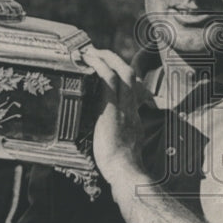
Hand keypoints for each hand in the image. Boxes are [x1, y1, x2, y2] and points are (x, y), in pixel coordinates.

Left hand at [81, 46, 151, 184]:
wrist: (124, 170)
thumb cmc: (121, 165)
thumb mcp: (123, 146)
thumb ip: (119, 135)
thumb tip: (108, 134)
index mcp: (133, 116)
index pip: (133, 88)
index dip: (122, 74)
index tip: (109, 68)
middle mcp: (130, 107)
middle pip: (129, 73)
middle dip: (114, 59)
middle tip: (97, 52)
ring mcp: (123, 107)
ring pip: (121, 72)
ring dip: (105, 58)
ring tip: (90, 52)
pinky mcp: (111, 109)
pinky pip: (109, 81)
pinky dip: (100, 67)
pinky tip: (88, 62)